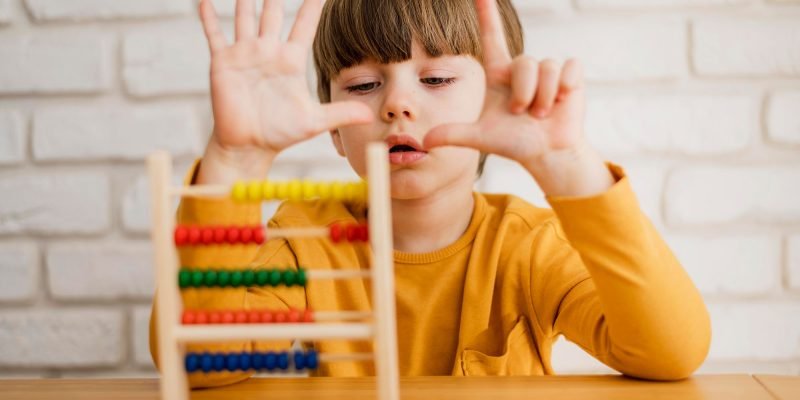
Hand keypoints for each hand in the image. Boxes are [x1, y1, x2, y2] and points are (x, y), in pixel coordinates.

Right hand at [199, 0, 372, 154]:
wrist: (249, 146)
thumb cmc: (281, 133)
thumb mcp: (314, 121)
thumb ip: (340, 113)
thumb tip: (371, 115)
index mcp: (291, 60)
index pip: (304, 24)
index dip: (313, 4)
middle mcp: (268, 51)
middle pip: (273, 13)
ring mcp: (245, 54)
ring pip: (244, 17)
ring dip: (244, 0)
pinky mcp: (223, 63)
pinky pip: (215, 36)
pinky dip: (208, 19)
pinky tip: (205, 1)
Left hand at [423, 0, 612, 195]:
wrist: (546, 153)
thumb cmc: (515, 143)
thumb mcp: (481, 138)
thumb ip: (453, 135)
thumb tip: (426, 141)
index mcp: (499, 74)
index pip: (493, 37)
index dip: (487, 14)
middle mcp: (522, 69)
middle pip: (524, 63)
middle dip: (523, 93)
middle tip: (523, 114)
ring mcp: (547, 71)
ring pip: (546, 67)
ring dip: (542, 97)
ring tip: (541, 114)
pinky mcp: (570, 77)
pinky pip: (567, 69)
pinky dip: (563, 88)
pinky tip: (561, 102)